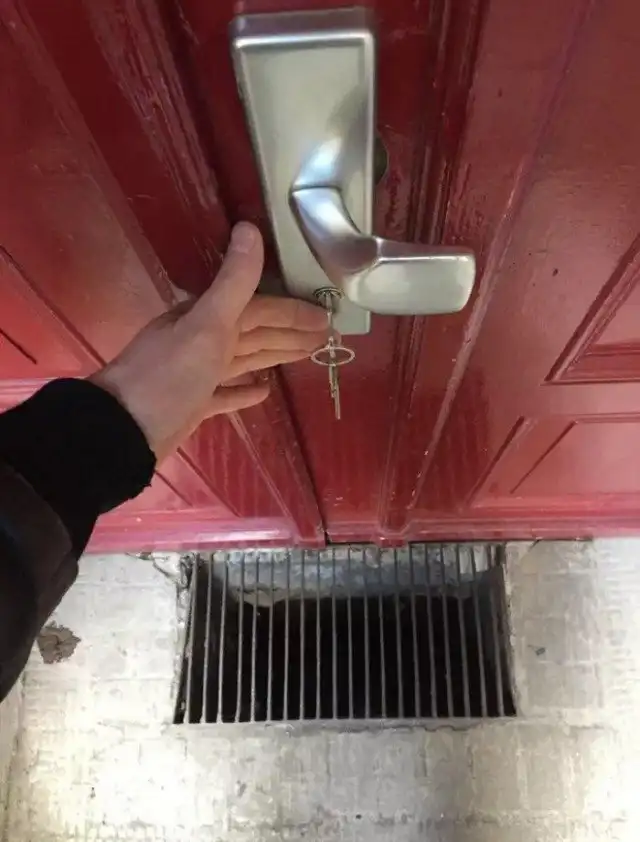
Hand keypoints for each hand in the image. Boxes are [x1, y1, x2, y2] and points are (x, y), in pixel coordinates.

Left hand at [91, 223, 327, 460]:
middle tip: (326, 337)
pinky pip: (226, 393)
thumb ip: (234, 282)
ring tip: (306, 355)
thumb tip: (250, 227)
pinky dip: (245, 391)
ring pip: (244, 359)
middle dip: (289, 332)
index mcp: (204, 319)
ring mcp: (196, 375)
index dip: (292, 311)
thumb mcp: (206, 325)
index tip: (325, 317)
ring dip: (273, 355)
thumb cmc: (168, 376)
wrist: (123, 431)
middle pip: (254, 332)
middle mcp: (200, 342)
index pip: (258, 309)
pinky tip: (264, 392)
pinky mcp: (194, 405)